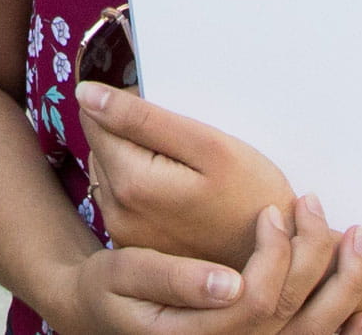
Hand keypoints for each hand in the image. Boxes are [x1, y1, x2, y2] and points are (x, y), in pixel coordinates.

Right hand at [57, 196, 361, 334]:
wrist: (101, 315)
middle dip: (315, 254)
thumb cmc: (110, 291)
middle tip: (313, 203)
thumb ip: (172, 279)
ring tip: (357, 237)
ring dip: (344, 287)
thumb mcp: (123, 276)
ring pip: (312, 332)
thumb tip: (230, 282)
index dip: (274, 255)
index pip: (257, 299)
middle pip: (294, 312)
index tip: (271, 211)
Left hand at [83, 81, 301, 268]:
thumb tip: (86, 95)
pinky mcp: (135, 247)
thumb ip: (142, 118)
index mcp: (129, 183)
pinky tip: (181, 198)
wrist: (275, 265)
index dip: (128, 105)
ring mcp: (124, 235)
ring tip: (186, 174)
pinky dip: (145, 190)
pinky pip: (124, 201)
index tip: (169, 118)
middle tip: (185, 149)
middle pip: (102, 146)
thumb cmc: (253, 200)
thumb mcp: (209, 147)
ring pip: (111, 173)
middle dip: (132, 135)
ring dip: (137, 162)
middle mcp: (116, 214)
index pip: (94, 119)